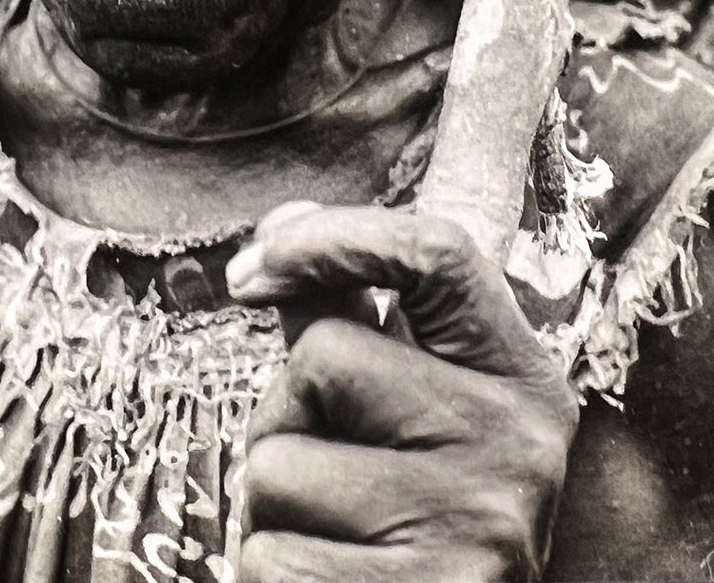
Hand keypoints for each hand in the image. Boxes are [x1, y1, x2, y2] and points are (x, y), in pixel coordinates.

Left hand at [226, 204, 578, 582]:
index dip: (332, 235)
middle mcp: (516, 442)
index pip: (437, 253)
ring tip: (340, 536)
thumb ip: (348, 320)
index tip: (254, 267)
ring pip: (277, 461)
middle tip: (336, 472)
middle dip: (289, 411)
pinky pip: (266, 555)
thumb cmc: (416, 516)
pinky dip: (276, 572)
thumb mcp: (410, 407)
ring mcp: (473, 526)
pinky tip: (336, 582)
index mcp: (519, 376)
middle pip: (324, 354)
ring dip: (276, 501)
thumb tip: (281, 226)